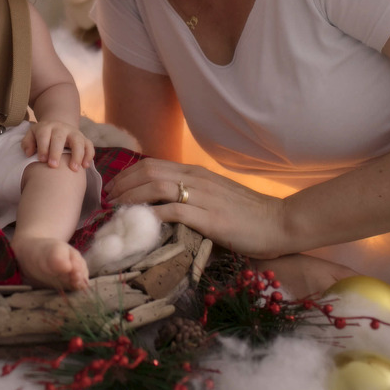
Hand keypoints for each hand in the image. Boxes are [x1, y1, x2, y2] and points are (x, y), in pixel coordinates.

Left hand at [22, 121, 94, 171]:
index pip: (44, 135)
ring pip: (78, 141)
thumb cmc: (42, 136)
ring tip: (74, 169)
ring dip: (77, 155)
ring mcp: (74, 133)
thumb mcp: (32, 135)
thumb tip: (29, 153)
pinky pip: (89, 145)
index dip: (43, 147)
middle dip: (56, 152)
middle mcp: (61, 128)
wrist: (58, 127)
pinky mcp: (84, 139)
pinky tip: (85, 166)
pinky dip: (89, 155)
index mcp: (47, 127)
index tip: (42, 160)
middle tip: (53, 166)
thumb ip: (27, 143)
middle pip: (59, 138)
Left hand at [104, 158, 288, 258]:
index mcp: (196, 174)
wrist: (280, 222)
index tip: (114, 190)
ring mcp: (203, 197)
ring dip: (131, 198)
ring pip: (155, 187)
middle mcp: (196, 179)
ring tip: (117, 211)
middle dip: (123, 185)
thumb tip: (162, 209)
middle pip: (148, 172)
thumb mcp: (215, 197)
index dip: (128, 176)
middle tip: (108, 200)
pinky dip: (153, 215)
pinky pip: (173, 211)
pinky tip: (140, 224)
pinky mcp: (209, 218)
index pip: (152, 165)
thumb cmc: (249, 214)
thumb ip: (191, 197)